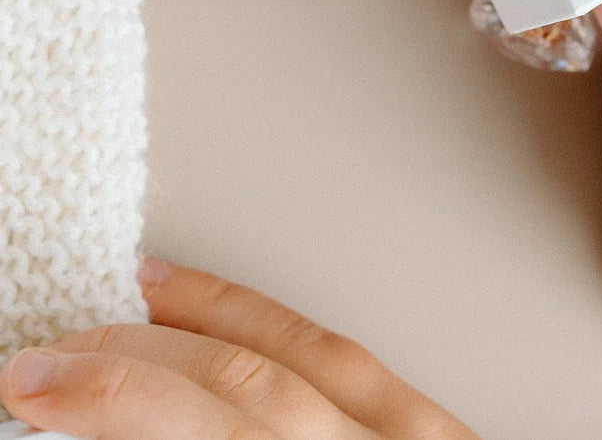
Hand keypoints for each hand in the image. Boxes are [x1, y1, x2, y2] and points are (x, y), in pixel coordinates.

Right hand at [0, 261, 479, 439]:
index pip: (215, 436)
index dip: (116, 405)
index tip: (38, 394)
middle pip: (246, 393)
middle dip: (134, 367)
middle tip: (46, 365)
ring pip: (300, 357)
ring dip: (207, 321)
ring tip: (130, 302)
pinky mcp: (436, 428)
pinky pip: (347, 357)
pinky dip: (278, 328)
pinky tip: (232, 318)